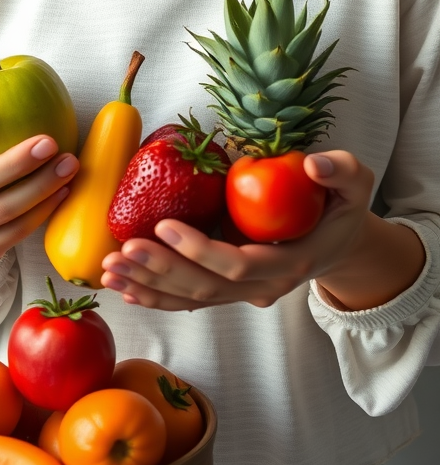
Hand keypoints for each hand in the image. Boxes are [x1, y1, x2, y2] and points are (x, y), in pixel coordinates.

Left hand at [101, 150, 374, 310]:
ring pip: (191, 298)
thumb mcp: (356, 182)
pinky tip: (123, 288)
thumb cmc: (342, 206)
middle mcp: (263, 288)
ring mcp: (244, 293)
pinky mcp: (228, 289)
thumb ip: (341, 170)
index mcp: (290, 262)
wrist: (340, 242)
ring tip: (109, 269)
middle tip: (121, 250)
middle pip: (204, 288)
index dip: (200, 250)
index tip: (165, 226)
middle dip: (159, 271)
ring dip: (147, 287)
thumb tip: (313, 166)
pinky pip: (188, 299)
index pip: (238, 264)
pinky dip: (154, 296)